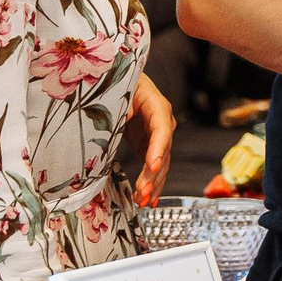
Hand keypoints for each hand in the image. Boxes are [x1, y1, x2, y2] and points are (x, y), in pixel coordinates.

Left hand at [122, 75, 175, 207]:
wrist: (121, 79)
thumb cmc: (120, 80)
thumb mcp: (118, 89)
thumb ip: (121, 105)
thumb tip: (126, 117)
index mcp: (156, 105)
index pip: (161, 128)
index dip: (158, 147)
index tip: (153, 165)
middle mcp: (162, 121)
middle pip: (163, 151)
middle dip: (154, 174)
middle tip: (143, 193)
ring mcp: (157, 134)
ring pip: (161, 162)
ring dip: (153, 183)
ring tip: (143, 201)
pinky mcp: (149, 144)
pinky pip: (154, 165)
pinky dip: (151, 182)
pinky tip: (148, 198)